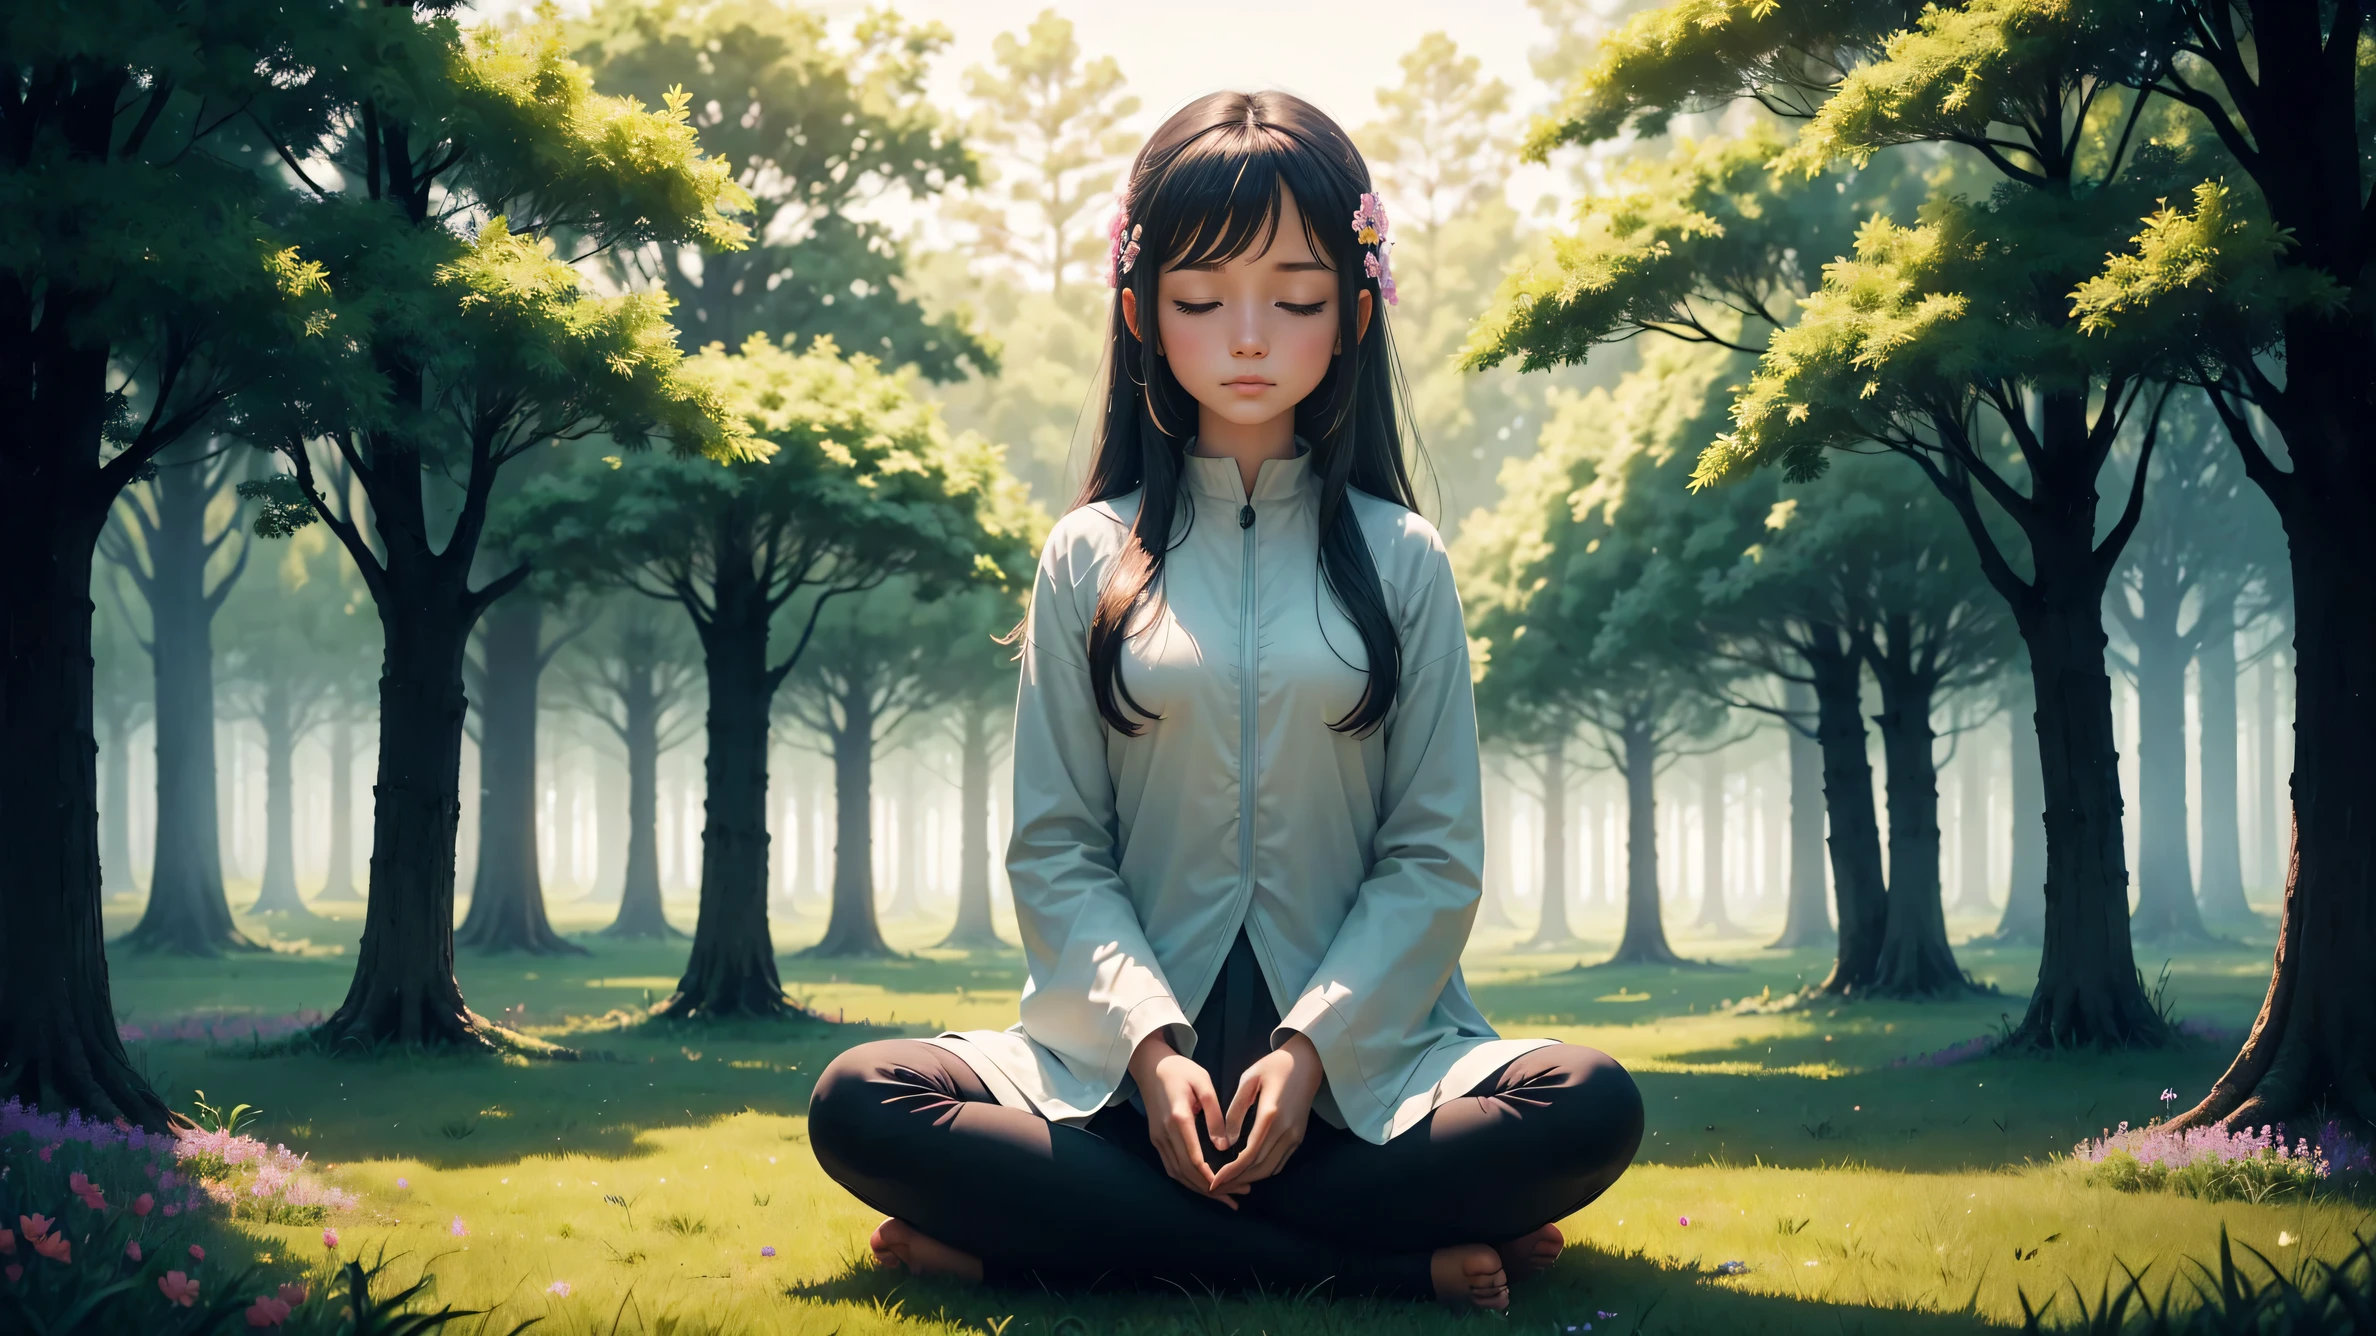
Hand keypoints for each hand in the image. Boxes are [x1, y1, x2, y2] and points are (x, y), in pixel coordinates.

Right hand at [1127, 1031, 1231, 1203]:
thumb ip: (1214, 1115)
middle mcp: (1165, 1134)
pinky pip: (1171, 1166)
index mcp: (1179, 1119)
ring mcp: (1158, 1138)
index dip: (1212, 1178)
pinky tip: (1203, 1185)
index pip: (1194, 1158)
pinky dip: (1187, 1180)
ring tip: (1223, 1197)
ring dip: (1199, 1188)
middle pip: (1186, 1172)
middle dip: (1211, 1189)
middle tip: (1236, 1197)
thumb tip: (1223, 1147)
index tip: (1232, 1187)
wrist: (1150, 1064)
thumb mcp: (1204, 1083)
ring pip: (1177, 1173)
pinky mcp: (1156, 1139)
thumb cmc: (1181, 1070)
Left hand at [1209, 1031, 1322, 1198]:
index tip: (1214, 1181)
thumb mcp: (1249, 1080)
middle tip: (1216, 1187)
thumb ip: (1236, 1111)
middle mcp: (1285, 1130)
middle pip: (1260, 1167)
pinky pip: (1279, 1163)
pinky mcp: (1298, 1138)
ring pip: (1270, 1169)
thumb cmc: (1273, 1066)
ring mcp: (1294, 1136)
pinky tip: (1248, 1172)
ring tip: (1228, 1183)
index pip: (1249, 1153)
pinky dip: (1263, 1171)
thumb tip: (1227, 1142)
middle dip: (1236, 1181)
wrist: (1307, 1063)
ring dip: (1249, 1179)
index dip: (1231, 1171)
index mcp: (1270, 1114)